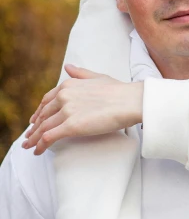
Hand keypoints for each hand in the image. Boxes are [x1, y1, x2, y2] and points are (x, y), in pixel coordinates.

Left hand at [23, 65, 143, 154]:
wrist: (130, 100)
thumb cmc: (118, 90)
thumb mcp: (97, 77)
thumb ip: (80, 73)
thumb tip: (68, 67)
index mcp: (68, 85)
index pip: (47, 100)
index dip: (39, 111)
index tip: (36, 119)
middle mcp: (64, 96)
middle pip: (43, 114)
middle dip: (34, 126)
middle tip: (29, 135)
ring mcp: (66, 111)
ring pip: (43, 127)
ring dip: (33, 138)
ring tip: (29, 146)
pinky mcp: (71, 126)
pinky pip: (49, 137)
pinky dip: (40, 145)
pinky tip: (37, 151)